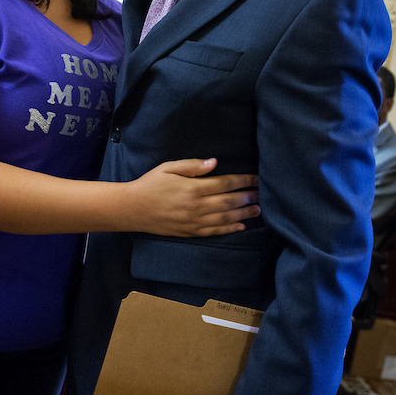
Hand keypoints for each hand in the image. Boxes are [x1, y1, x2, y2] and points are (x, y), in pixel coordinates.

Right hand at [123, 159, 258, 236]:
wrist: (133, 209)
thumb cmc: (150, 184)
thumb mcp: (168, 168)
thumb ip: (192, 165)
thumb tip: (215, 162)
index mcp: (193, 188)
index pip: (225, 183)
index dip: (243, 181)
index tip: (256, 179)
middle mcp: (197, 206)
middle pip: (229, 202)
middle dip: (248, 197)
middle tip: (262, 194)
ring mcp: (194, 221)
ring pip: (225, 218)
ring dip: (243, 214)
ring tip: (257, 210)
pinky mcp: (190, 232)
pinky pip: (214, 231)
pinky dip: (229, 229)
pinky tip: (240, 226)